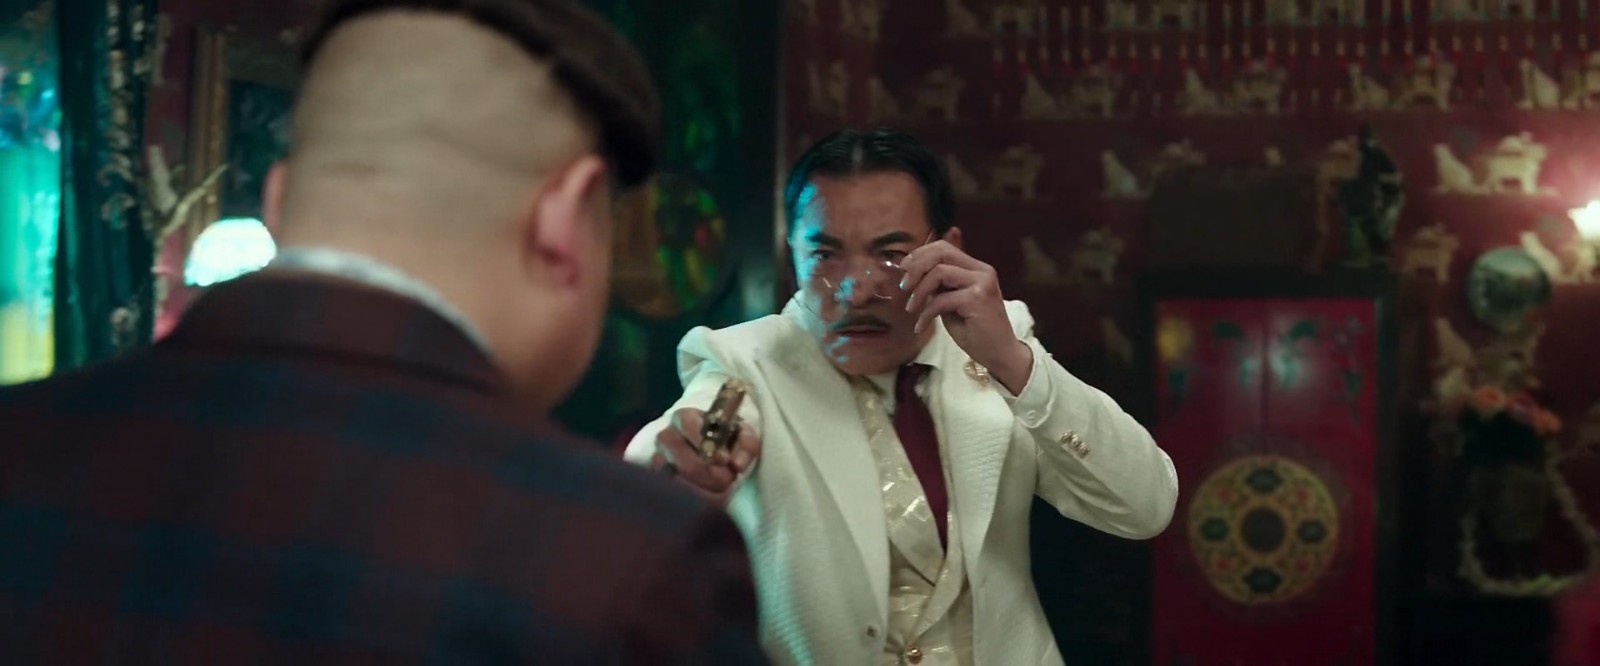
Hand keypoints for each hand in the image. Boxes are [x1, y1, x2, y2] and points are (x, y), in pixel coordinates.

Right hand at [650, 408, 760, 505]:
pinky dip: (692, 500)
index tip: (725, 460)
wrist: (712, 449)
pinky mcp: (657, 480)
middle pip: (682, 459)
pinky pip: (670, 495)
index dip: (705, 442)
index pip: (687, 423)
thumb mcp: (743, 436)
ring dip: (701, 490)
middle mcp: (667, 436)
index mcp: (685, 418)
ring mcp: (658, 459)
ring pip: (674, 479)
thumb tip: (736, 465)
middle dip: (709, 475)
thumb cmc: (727, 440)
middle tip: (727, 480)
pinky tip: (706, 501)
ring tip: (719, 490)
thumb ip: (746, 446)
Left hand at [899, 240, 1032, 391]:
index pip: (944, 248)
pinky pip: (941, 299)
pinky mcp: (977, 299)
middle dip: (916, 267)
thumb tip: (913, 272)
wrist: (999, 353)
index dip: (920, 254)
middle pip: (941, 253)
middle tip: (903, 287)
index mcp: (976, 268)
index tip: (903, 269)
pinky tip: (921, 326)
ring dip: (919, 291)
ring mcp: (981, 283)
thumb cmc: (975, 330)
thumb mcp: (953, 302)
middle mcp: (982, 270)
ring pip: (939, 272)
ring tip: (911, 308)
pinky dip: (926, 313)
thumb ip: (940, 285)